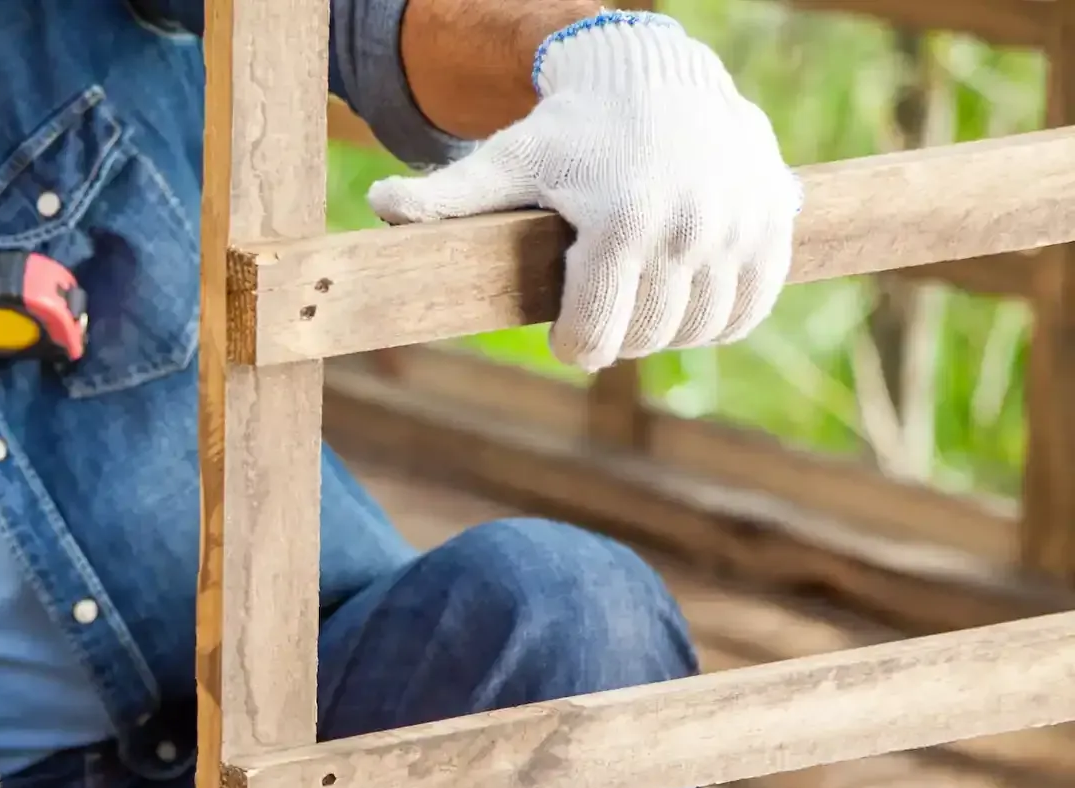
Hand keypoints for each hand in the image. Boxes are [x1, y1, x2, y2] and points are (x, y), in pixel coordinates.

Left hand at [369, 14, 799, 371]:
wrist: (656, 74)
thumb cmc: (568, 132)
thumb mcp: (506, 162)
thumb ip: (447, 197)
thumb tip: (378, 204)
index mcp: (620, 221)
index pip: (594, 339)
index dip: (572, 345)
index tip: (564, 333)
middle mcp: (689, 223)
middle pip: (645, 339)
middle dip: (615, 337)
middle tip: (600, 312)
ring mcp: (739, 223)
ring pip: (698, 330)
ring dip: (666, 331)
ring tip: (640, 301)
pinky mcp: (776, 220)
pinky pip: (748, 309)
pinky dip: (720, 319)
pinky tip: (689, 299)